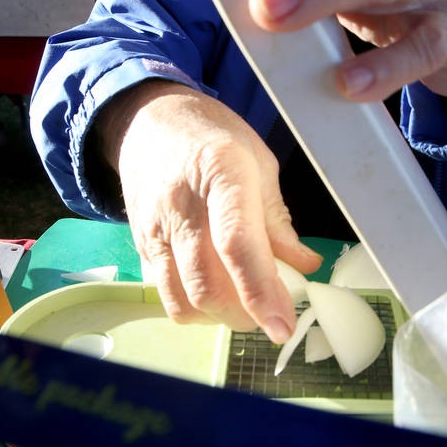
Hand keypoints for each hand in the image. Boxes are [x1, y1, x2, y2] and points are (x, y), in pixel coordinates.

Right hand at [95, 80, 320, 339]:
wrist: (147, 120)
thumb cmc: (211, 135)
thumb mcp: (257, 161)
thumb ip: (278, 218)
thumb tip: (305, 266)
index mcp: (221, 172)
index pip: (236, 244)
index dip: (260, 292)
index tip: (282, 326)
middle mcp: (182, 203)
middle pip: (206, 283)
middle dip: (243, 315)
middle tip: (269, 316)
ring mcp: (155, 227)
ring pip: (181, 299)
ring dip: (217, 317)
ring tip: (243, 306)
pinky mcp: (140, 244)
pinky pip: (165, 292)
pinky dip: (194, 306)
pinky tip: (214, 292)